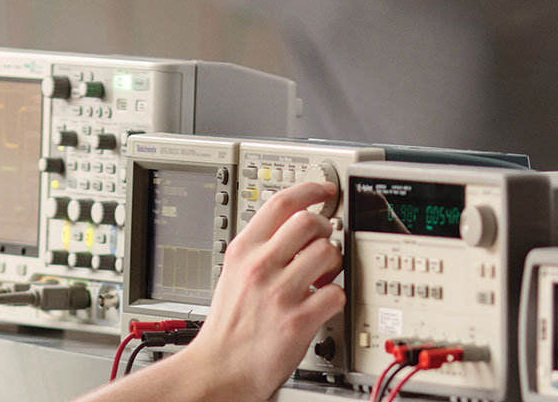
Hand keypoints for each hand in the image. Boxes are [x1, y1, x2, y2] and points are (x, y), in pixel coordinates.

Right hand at [177, 181, 345, 399]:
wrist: (220, 368)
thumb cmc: (229, 325)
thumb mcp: (233, 273)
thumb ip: (260, 248)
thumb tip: (293, 227)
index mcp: (243, 250)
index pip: (281, 202)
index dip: (310, 190)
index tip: (324, 190)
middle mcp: (261, 267)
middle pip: (310, 221)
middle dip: (325, 228)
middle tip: (323, 240)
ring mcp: (280, 293)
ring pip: (328, 252)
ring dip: (334, 263)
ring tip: (322, 276)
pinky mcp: (298, 320)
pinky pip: (336, 293)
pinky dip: (335, 298)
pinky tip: (321, 304)